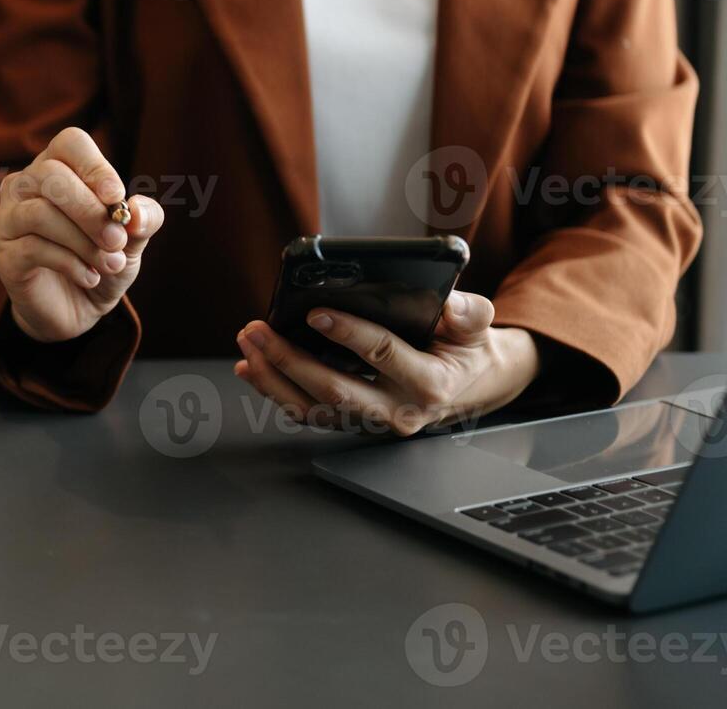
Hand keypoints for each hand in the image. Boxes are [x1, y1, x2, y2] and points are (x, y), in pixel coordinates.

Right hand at [0, 127, 163, 342]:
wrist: (79, 308)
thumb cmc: (102, 259)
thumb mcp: (133, 239)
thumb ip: (144, 219)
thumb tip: (137, 211)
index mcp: (57, 168)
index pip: (69, 143)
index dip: (95, 166)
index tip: (117, 197)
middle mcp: (25, 187)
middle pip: (49, 176)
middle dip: (90, 210)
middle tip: (117, 239)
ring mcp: (9, 220)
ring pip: (39, 213)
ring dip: (83, 241)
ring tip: (111, 263)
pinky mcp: (5, 256)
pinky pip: (33, 248)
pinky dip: (71, 264)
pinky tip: (91, 277)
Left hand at [233, 291, 539, 434]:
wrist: (469, 386)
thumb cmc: (466, 351)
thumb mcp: (477, 328)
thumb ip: (470, 313)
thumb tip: (450, 303)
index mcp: (428, 383)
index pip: (382, 356)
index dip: (348, 334)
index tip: (315, 314)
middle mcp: (397, 411)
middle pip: (334, 391)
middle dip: (290, 360)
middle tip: (259, 330)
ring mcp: (371, 422)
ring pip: (313, 410)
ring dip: (273, 378)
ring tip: (249, 345)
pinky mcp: (352, 423)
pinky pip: (308, 413)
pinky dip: (275, 391)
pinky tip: (253, 367)